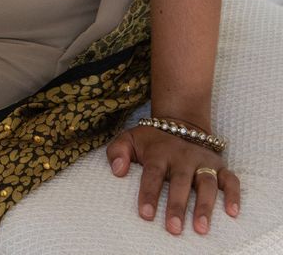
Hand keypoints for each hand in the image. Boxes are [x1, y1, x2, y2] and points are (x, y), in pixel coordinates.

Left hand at [106, 125, 240, 235]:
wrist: (180, 123)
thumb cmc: (151, 141)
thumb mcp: (129, 139)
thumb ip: (117, 151)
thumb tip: (117, 170)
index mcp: (159, 152)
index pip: (153, 173)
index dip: (148, 193)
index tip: (145, 214)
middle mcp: (182, 156)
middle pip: (180, 181)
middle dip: (177, 205)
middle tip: (174, 228)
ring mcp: (203, 161)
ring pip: (206, 182)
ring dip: (205, 205)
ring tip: (201, 228)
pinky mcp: (220, 165)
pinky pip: (231, 179)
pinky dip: (234, 194)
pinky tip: (233, 213)